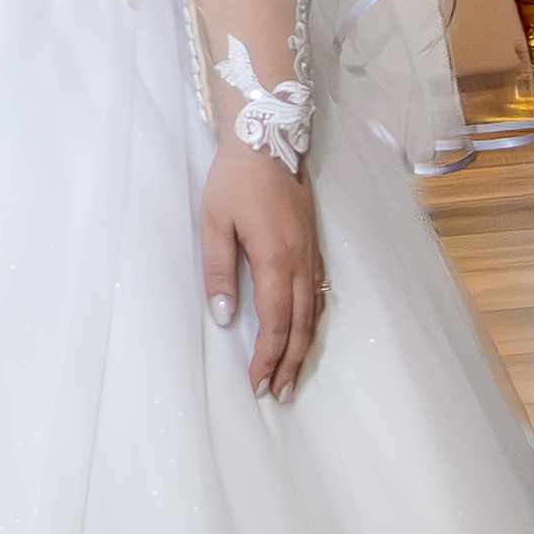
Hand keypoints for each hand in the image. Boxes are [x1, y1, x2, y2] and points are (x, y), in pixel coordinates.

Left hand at [200, 146, 325, 399]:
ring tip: (292, 377)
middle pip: (300, 327)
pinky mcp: (314, 246)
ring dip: (304, 349)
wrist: (268, 138)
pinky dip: (313, 323)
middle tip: (278, 395)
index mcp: (276, 260)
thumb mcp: (214, 224)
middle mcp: (301, 262)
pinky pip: (319, 295)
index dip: (266, 358)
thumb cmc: (235, 180)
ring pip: (314, 314)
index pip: (275, 324)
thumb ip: (219, 272)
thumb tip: (225, 317)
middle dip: (289, 364)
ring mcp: (312, 254)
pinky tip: (306, 334)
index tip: (255, 384)